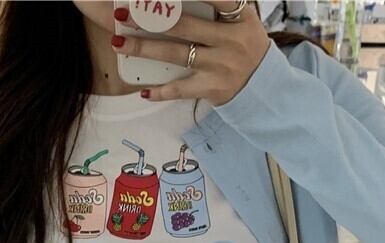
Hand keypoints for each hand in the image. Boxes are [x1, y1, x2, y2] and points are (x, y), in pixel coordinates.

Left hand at [111, 1, 270, 106]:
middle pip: (184, 25)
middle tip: (124, 12)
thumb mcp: (243, 18)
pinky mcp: (212, 88)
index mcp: (239, 15)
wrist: (263, 86)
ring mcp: (220, 65)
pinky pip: (182, 89)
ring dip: (144, 49)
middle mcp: (230, 39)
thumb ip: (221, 4)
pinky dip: (161, 91)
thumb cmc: (245, 45)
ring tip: (120, 43)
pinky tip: (144, 91)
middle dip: (151, 17)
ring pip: (176, 54)